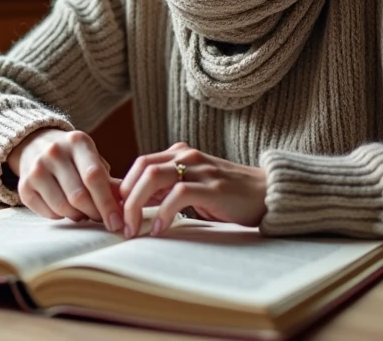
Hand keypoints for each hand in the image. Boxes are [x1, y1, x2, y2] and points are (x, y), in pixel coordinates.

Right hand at [8, 128, 122, 230]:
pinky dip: (62, 217)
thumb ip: (109, 180)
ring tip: (85, 213)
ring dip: (79, 216)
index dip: (107, 203)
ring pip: (63, 207)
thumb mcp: (92, 158)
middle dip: (95, 213)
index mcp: (77, 142)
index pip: (94, 176)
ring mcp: (36, 169)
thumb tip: (128, 205)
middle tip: (103, 219)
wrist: (35, 144)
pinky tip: (68, 210)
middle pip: (78, 195)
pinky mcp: (24, 186)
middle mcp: (54, 152)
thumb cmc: (73, 157)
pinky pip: (48, 213)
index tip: (117, 222)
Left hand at [119, 142, 266, 238]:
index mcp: (180, 154)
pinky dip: (163, 212)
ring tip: (132, 229)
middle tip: (119, 225)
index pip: (140, 164)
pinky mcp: (212, 187)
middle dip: (124, 198)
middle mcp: (187, 156)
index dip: (123, 188)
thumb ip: (166, 190)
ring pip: (153, 177)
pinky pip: (178, 194)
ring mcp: (200, 169)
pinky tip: (159, 229)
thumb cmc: (227, 195)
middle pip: (141, 168)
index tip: (115, 213)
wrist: (266, 194)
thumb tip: (132, 204)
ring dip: (136, 205)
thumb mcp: (192, 188)